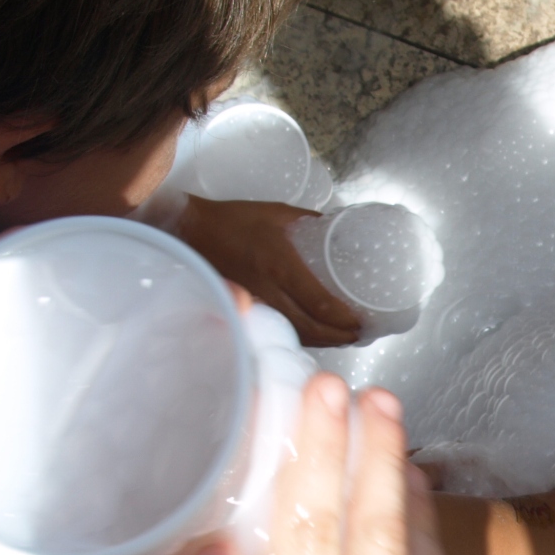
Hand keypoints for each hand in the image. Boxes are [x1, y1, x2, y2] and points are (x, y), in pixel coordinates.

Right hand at [177, 196, 365, 346]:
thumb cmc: (234, 220)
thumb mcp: (278, 212)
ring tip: (346, 338)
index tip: (363, 321)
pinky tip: (316, 335)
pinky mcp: (248, 309)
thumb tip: (340, 230)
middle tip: (362, 335)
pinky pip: (281, 329)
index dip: (344, 319)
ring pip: (297, 333)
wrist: (191, 232)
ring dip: (324, 341)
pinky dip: (303, 337)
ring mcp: (257, 303)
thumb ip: (311, 221)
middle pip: (312, 328)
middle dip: (340, 337)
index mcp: (280, 265)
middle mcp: (269, 290)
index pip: (319, 303)